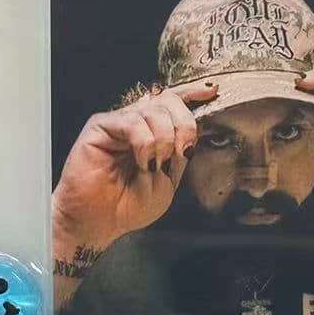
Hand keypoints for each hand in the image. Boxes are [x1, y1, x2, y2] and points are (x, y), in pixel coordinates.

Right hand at [52, 82, 218, 301]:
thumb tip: (189, 134)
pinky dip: (145, 143)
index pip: (174, 103)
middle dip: (184, 125)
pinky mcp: (101, 126)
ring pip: (154, 110)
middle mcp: (136, 124)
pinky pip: (132, 122)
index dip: (193, 94)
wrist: (101, 222)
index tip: (212, 92)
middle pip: (168, 101)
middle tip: (181, 152)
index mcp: (154, 134)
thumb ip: (178, 154)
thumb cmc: (128, 206)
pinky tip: (142, 161)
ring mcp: (119, 123)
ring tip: (155, 164)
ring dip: (164, 139)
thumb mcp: (168, 181)